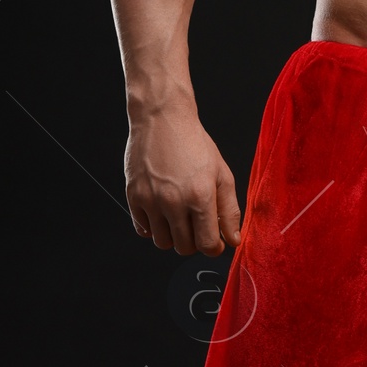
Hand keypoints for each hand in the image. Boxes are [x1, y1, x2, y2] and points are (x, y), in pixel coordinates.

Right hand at [124, 104, 241, 255]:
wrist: (162, 119)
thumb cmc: (194, 143)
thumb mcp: (222, 174)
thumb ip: (230, 211)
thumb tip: (233, 240)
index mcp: (200, 196)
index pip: (207, 244)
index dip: (214, 247)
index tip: (214, 242)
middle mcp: (173, 201)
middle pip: (184, 248)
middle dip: (194, 242)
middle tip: (197, 226)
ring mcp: (151, 200)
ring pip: (162, 243)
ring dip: (173, 237)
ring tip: (179, 218)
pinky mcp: (134, 196)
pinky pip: (142, 230)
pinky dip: (153, 228)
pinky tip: (162, 213)